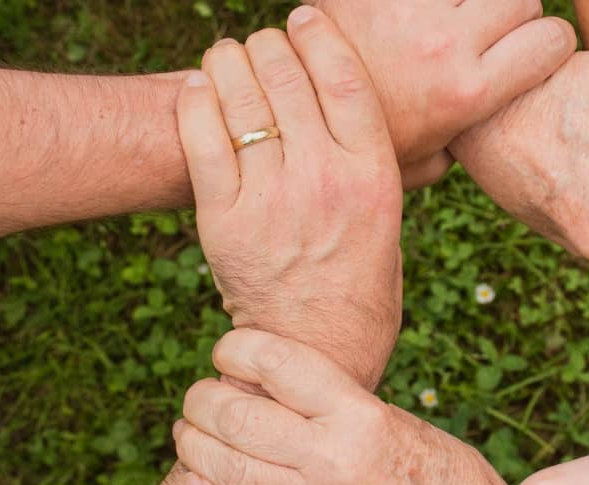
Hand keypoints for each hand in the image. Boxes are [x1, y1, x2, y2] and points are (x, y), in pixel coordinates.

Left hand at [173, 329, 510, 484]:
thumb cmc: (441, 469)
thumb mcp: (395, 417)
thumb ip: (336, 400)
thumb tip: (275, 379)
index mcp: (359, 415)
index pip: (276, 363)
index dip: (236, 348)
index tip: (228, 349)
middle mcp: (333, 458)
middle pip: (237, 417)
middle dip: (202, 399)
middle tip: (202, 394)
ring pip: (226, 469)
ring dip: (194, 444)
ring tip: (193, 431)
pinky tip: (200, 481)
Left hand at [178, 10, 402, 387]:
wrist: (319, 347)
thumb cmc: (362, 282)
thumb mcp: (391, 217)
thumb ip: (384, 163)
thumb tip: (382, 113)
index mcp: (374, 176)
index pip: (345, 80)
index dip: (320, 36)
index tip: (305, 17)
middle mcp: (325, 179)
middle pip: (288, 78)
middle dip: (270, 45)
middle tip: (262, 43)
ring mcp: (271, 199)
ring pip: (241, 100)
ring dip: (229, 62)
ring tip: (227, 56)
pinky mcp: (224, 220)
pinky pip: (201, 140)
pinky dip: (197, 102)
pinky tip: (200, 88)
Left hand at [303, 0, 576, 184]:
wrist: (287, 125)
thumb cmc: (364, 154)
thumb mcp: (427, 163)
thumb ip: (467, 140)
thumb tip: (495, 127)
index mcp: (467, 92)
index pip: (552, 39)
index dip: (549, 43)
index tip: (534, 49)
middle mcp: (443, 45)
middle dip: (513, 14)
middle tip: (486, 33)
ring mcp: (404, 9)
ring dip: (464, 1)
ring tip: (441, 23)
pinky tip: (403, 17)